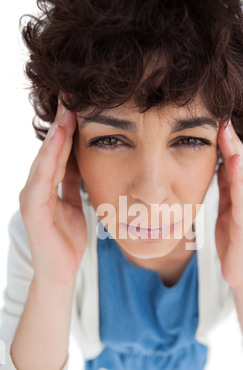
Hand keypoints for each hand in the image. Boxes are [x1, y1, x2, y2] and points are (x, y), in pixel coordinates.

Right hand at [19, 101, 86, 284]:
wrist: (60, 271)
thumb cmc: (67, 238)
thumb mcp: (75, 203)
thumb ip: (73, 182)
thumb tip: (81, 159)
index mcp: (47, 185)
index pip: (59, 152)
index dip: (68, 129)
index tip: (79, 105)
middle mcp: (36, 187)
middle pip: (50, 150)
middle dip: (61, 124)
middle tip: (71, 96)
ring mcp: (32, 197)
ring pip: (44, 160)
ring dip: (56, 136)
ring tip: (66, 112)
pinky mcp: (33, 210)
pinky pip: (42, 180)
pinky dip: (50, 160)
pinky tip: (59, 141)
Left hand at [215, 121, 242, 290]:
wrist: (242, 274)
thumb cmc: (234, 241)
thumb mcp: (227, 209)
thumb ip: (225, 188)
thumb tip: (219, 164)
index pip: (236, 164)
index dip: (228, 144)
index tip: (217, 122)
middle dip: (233, 142)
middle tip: (223, 119)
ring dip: (237, 155)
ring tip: (228, 134)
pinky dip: (240, 182)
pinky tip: (235, 166)